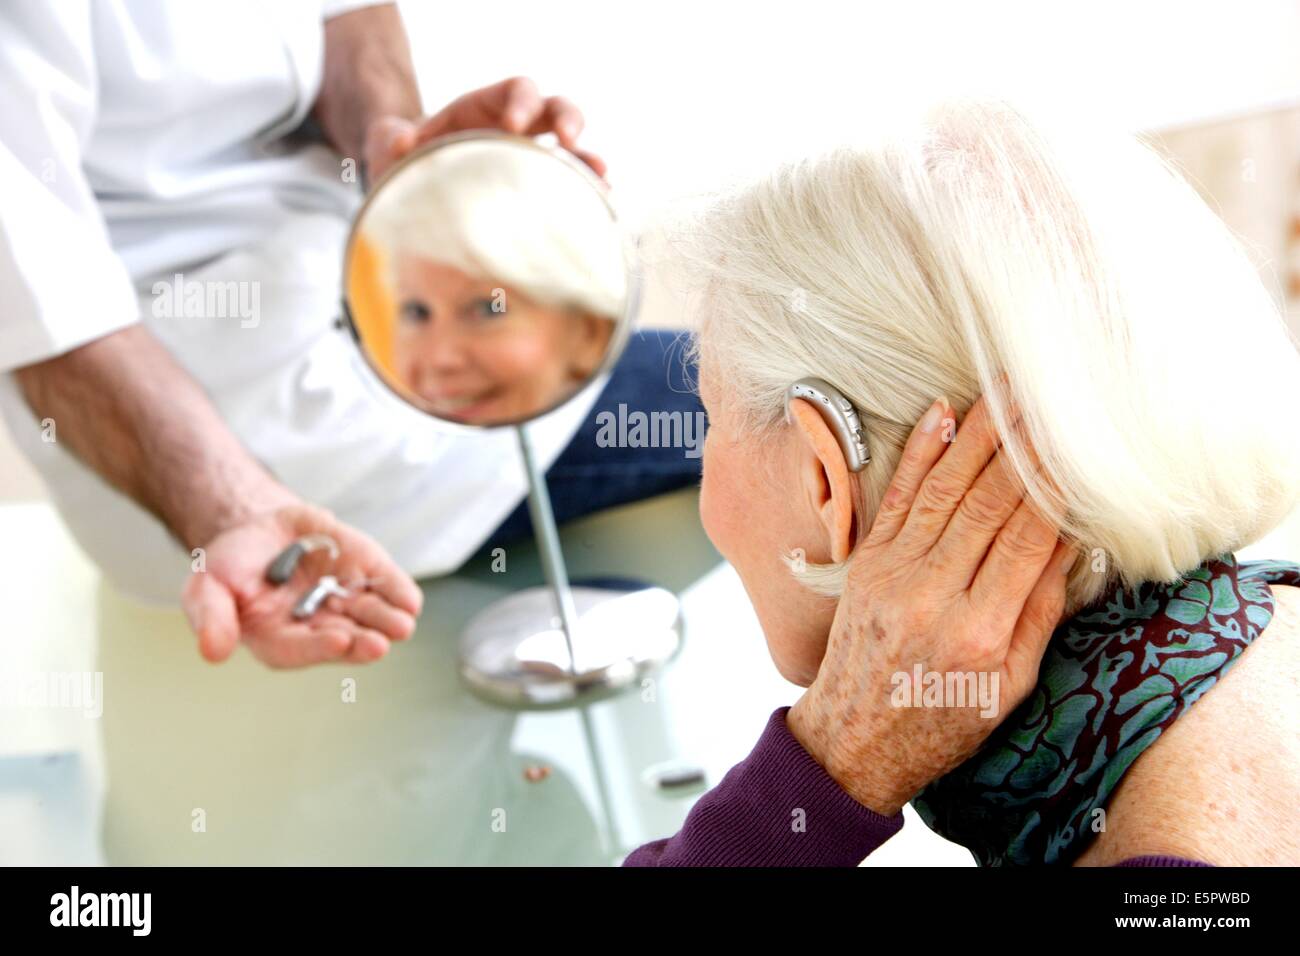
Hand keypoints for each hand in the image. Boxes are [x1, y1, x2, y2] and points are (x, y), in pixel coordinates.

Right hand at [182, 503, 422, 668]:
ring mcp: (343, 601)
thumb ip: (211, 617)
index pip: (299, 649)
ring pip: (370, 618)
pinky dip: (399, 592)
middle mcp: (315, 626)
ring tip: (402, 626)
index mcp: (276, 637)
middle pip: (342, 639)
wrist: (259, 528)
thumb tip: (213, 652)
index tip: (337, 641)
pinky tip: (410, 601)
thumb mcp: (206, 587)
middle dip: (361, 643)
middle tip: (377, 645)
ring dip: (387, 622)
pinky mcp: (363, 574)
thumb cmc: (230, 567)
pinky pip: (385, 586)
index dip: (318, 647)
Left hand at [363, 76, 605, 182]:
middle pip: (556, 108)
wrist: (417, 186)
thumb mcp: (394, 145)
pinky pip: (569, 184)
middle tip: (568, 141)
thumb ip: (391, 138)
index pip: (516, 90)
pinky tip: (597, 207)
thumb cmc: (409, 160)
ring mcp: (532, 157)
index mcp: (487, 108)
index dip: (521, 101)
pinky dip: (585, 192)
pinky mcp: (538, 187)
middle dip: (567, 120)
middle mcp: (518, 127)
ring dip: (587, 159)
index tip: (514, 124)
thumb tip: (403, 141)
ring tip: (601, 177)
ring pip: (572, 148)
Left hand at [786, 393, 1072, 815]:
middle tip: (1050, 395)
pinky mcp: (868, 564)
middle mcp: (933, 596)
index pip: (1028, 538)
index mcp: (980, 632)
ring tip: (1006, 390)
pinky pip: (900, 496)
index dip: (1056, 485)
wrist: (853, 740)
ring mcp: (893, 575)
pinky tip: (942, 412)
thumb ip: (1040, 611)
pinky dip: (923, 452)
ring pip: (945, 488)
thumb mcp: (1012, 687)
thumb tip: (1069, 538)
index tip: (1080, 442)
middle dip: (1023, 443)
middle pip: (987, 502)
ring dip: (977, 432)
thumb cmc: (943, 721)